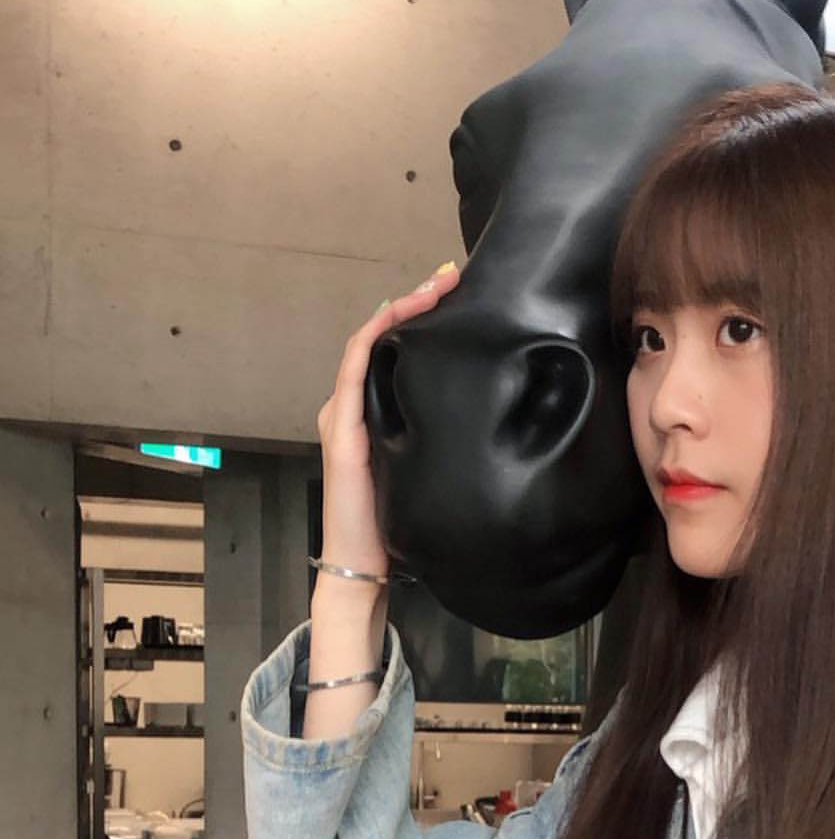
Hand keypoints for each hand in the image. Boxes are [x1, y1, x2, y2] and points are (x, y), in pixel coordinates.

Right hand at [315, 261, 462, 575]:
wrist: (364, 562)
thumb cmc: (395, 520)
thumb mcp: (428, 466)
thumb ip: (442, 437)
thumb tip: (489, 414)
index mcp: (371, 411)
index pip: (393, 349)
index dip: (419, 316)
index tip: (454, 292)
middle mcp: (351, 404)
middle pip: (380, 337)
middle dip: (414, 301)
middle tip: (449, 276)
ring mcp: (343, 413)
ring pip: (367, 343)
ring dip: (398, 310)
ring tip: (431, 287)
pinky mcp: (342, 429)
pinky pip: (354, 369)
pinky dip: (373, 339)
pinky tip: (394, 318)